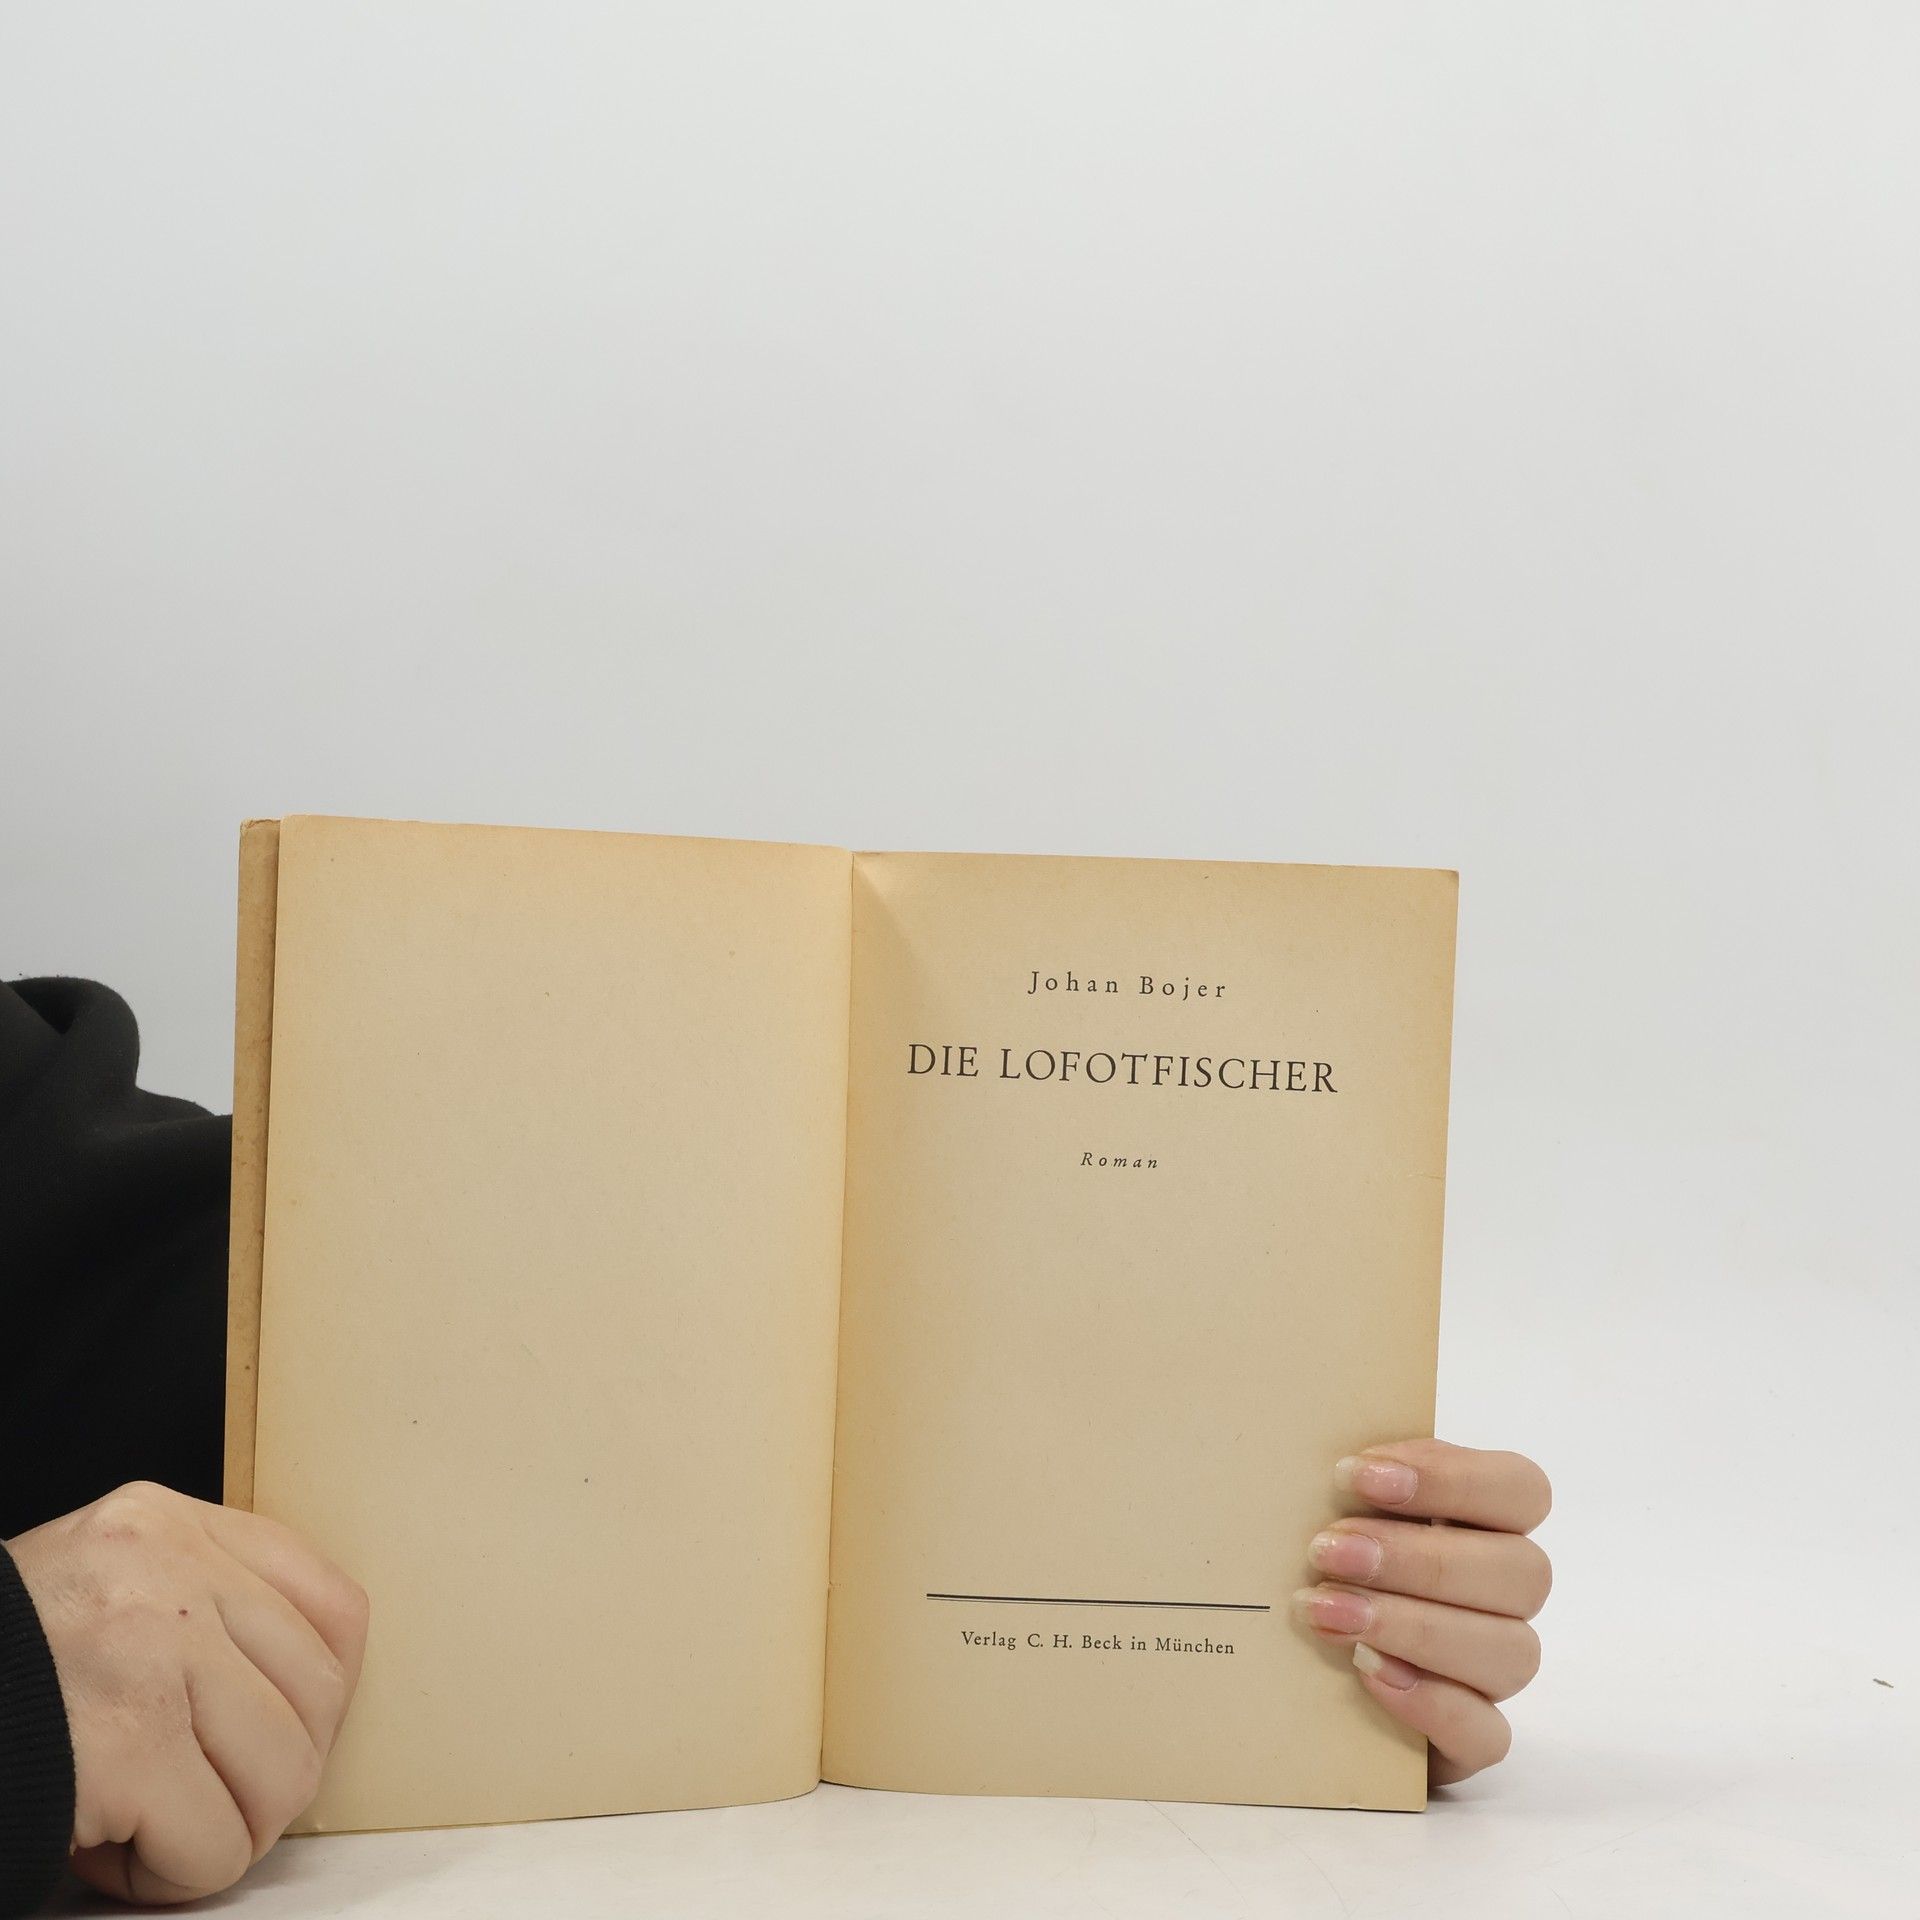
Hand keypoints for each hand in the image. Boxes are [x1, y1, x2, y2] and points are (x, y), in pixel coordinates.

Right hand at [7, 1481, 368, 1903]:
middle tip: (202, 1801)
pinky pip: (219, 1845)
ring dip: (226, 1832)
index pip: (331, 1604)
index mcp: (164, 1524)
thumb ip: (198, 1605)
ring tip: (153, 1830)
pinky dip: (174, 1876)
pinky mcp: (126, 1747)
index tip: (276, 1738)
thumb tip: (310, 1692)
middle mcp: (169, 1570)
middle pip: (319, 1695)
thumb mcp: (102, 1587)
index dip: (321, 1696)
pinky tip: (112, 1856)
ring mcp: (152, 1652)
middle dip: (271, 1776)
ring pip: (285, 1774)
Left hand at [1293, 1438, 1551, 1784]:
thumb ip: (1342, 1473)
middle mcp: (1505, 1595)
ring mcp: (1494, 1671)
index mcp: (1486, 1522)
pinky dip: (1431, 1702)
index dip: (1452, 1478)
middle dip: (1418, 1557)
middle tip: (1326, 1549)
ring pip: (1509, 1650)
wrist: (1297, 1671)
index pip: (1520, 1488)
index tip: (1359, 1475)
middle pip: (1518, 1571)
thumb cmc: (1324, 1560)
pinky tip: (1368, 1674)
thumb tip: (1295, 1428)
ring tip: (1326, 1612)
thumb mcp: (1331, 1505)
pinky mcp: (1473, 1739)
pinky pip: (1487, 1733)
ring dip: (1414, 1626)